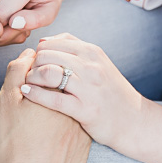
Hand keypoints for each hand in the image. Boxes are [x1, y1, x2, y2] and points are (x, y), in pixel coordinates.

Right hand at [0, 48, 90, 162]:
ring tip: (38, 127)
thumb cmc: (14, 143)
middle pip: (64, 87)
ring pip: (71, 110)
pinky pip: (76, 132)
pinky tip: (49, 141)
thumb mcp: (7, 102)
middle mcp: (76, 105)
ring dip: (58, 112)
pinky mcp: (85, 147)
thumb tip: (29, 55)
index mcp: (57, 91)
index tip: (25, 88)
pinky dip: (64, 132)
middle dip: (49, 91)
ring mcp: (83, 127)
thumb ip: (16, 73)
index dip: (35, 74)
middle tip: (30, 111)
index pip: (52, 67)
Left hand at [20, 33, 146, 149]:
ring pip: (48, 73)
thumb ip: (73, 49)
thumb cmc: (111, 93)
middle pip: (47, 55)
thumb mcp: (98, 63)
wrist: (135, 121)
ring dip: (31, 78)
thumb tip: (44, 41)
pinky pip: (53, 98)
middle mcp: (91, 66)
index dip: (38, 52)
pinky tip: (27, 94)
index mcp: (92, 52)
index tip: (34, 64)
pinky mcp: (86, 109)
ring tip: (27, 84)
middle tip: (28, 76)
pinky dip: (35, 94)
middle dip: (32, 65)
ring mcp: (89, 88)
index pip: (53, 42)